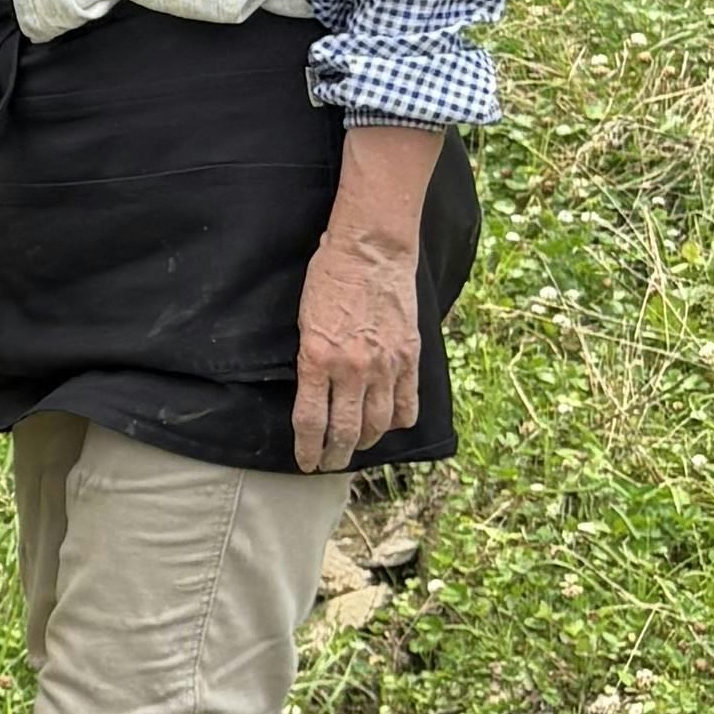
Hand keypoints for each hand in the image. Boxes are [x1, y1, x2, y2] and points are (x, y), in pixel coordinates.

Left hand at [291, 222, 423, 475]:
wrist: (370, 251)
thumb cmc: (329, 278)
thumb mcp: (304, 321)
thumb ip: (311, 361)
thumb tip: (314, 394)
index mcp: (317, 358)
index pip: (310, 421)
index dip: (308, 449)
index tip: (307, 461)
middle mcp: (351, 368)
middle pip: (344, 431)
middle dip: (335, 454)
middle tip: (329, 462)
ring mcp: (384, 366)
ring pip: (377, 424)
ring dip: (365, 442)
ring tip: (356, 446)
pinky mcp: (409, 358)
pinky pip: (407, 405)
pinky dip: (397, 422)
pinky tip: (388, 424)